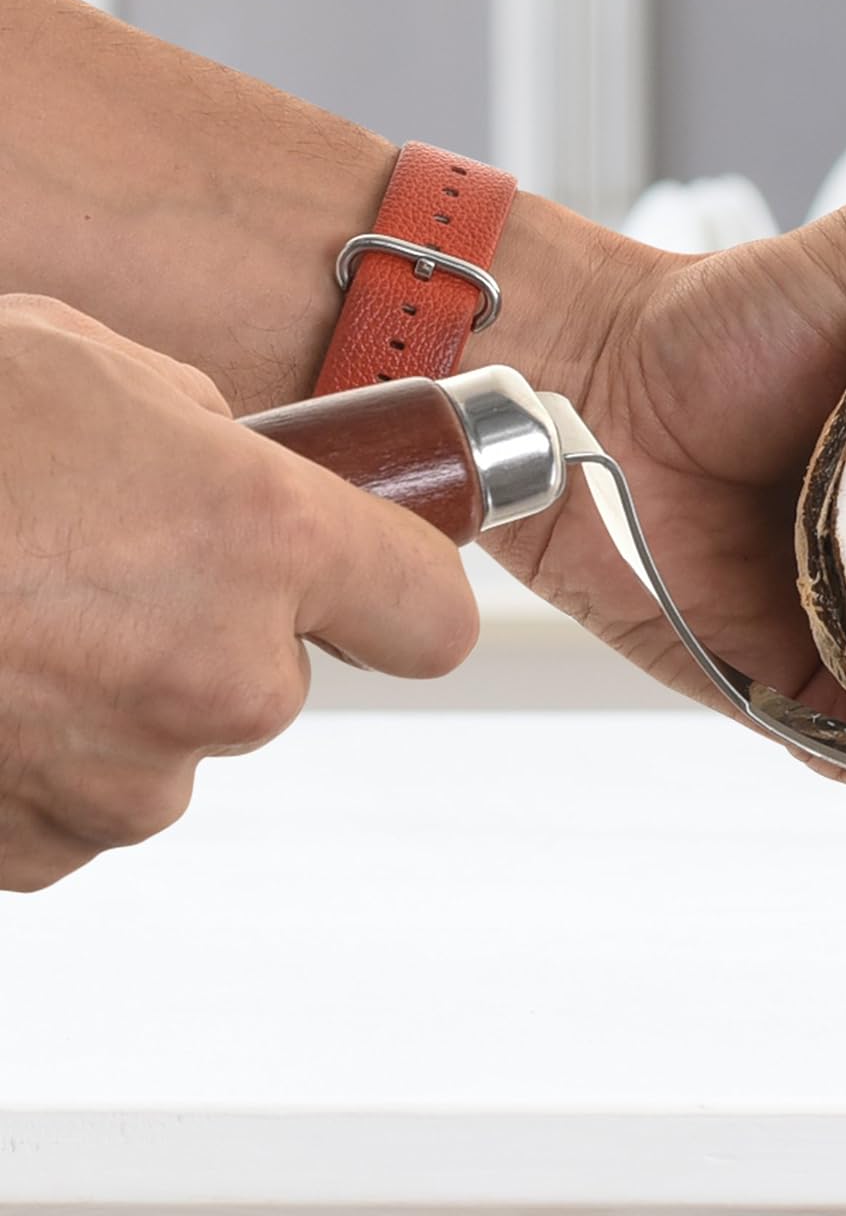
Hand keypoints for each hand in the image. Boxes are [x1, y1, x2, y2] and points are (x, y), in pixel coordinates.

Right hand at [0, 295, 477, 891]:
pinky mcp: (25, 850)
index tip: (379, 583)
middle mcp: (217, 679)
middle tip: (109, 569)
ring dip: (113, 698)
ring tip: (9, 616)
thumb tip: (241, 473)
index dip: (402, 597)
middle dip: (214, 635)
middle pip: (280, 687)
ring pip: (166, 748)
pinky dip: (32, 752)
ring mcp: (118, 780)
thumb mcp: (89, 366)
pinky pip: (71, 799)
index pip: (433, 618)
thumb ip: (206, 439)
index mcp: (260, 542)